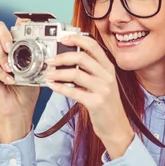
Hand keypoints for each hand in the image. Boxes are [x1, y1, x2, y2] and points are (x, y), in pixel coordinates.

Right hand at [0, 18, 40, 120]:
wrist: (21, 106)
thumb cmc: (29, 87)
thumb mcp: (38, 69)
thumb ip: (40, 56)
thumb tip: (49, 46)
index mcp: (14, 45)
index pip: (14, 26)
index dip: (18, 22)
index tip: (25, 22)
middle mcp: (1, 48)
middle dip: (4, 34)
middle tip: (10, 45)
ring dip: (3, 57)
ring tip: (11, 69)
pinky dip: (1, 73)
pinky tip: (10, 80)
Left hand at [43, 34, 133, 157]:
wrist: (116, 127)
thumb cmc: (106, 105)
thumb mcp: (103, 83)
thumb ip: (90, 71)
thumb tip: (68, 59)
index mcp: (108, 68)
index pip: (93, 46)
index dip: (77, 39)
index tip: (62, 38)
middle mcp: (107, 76)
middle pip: (82, 58)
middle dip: (62, 57)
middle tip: (49, 60)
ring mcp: (102, 89)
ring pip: (76, 74)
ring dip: (58, 73)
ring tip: (48, 74)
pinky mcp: (96, 102)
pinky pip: (74, 92)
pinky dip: (60, 87)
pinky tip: (52, 86)